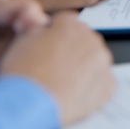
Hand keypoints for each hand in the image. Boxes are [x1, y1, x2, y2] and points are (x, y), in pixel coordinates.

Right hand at [0, 11, 114, 125]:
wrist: (30, 106)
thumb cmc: (24, 74)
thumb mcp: (22, 39)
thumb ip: (37, 26)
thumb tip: (43, 26)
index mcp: (72, 25)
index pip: (66, 22)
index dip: (54, 34)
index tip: (47, 46)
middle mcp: (92, 40)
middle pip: (83, 40)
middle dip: (71, 50)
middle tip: (53, 68)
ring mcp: (102, 63)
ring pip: (94, 61)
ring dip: (83, 68)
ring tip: (62, 83)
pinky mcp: (107, 86)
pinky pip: (103, 83)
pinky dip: (93, 88)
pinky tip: (75, 94)